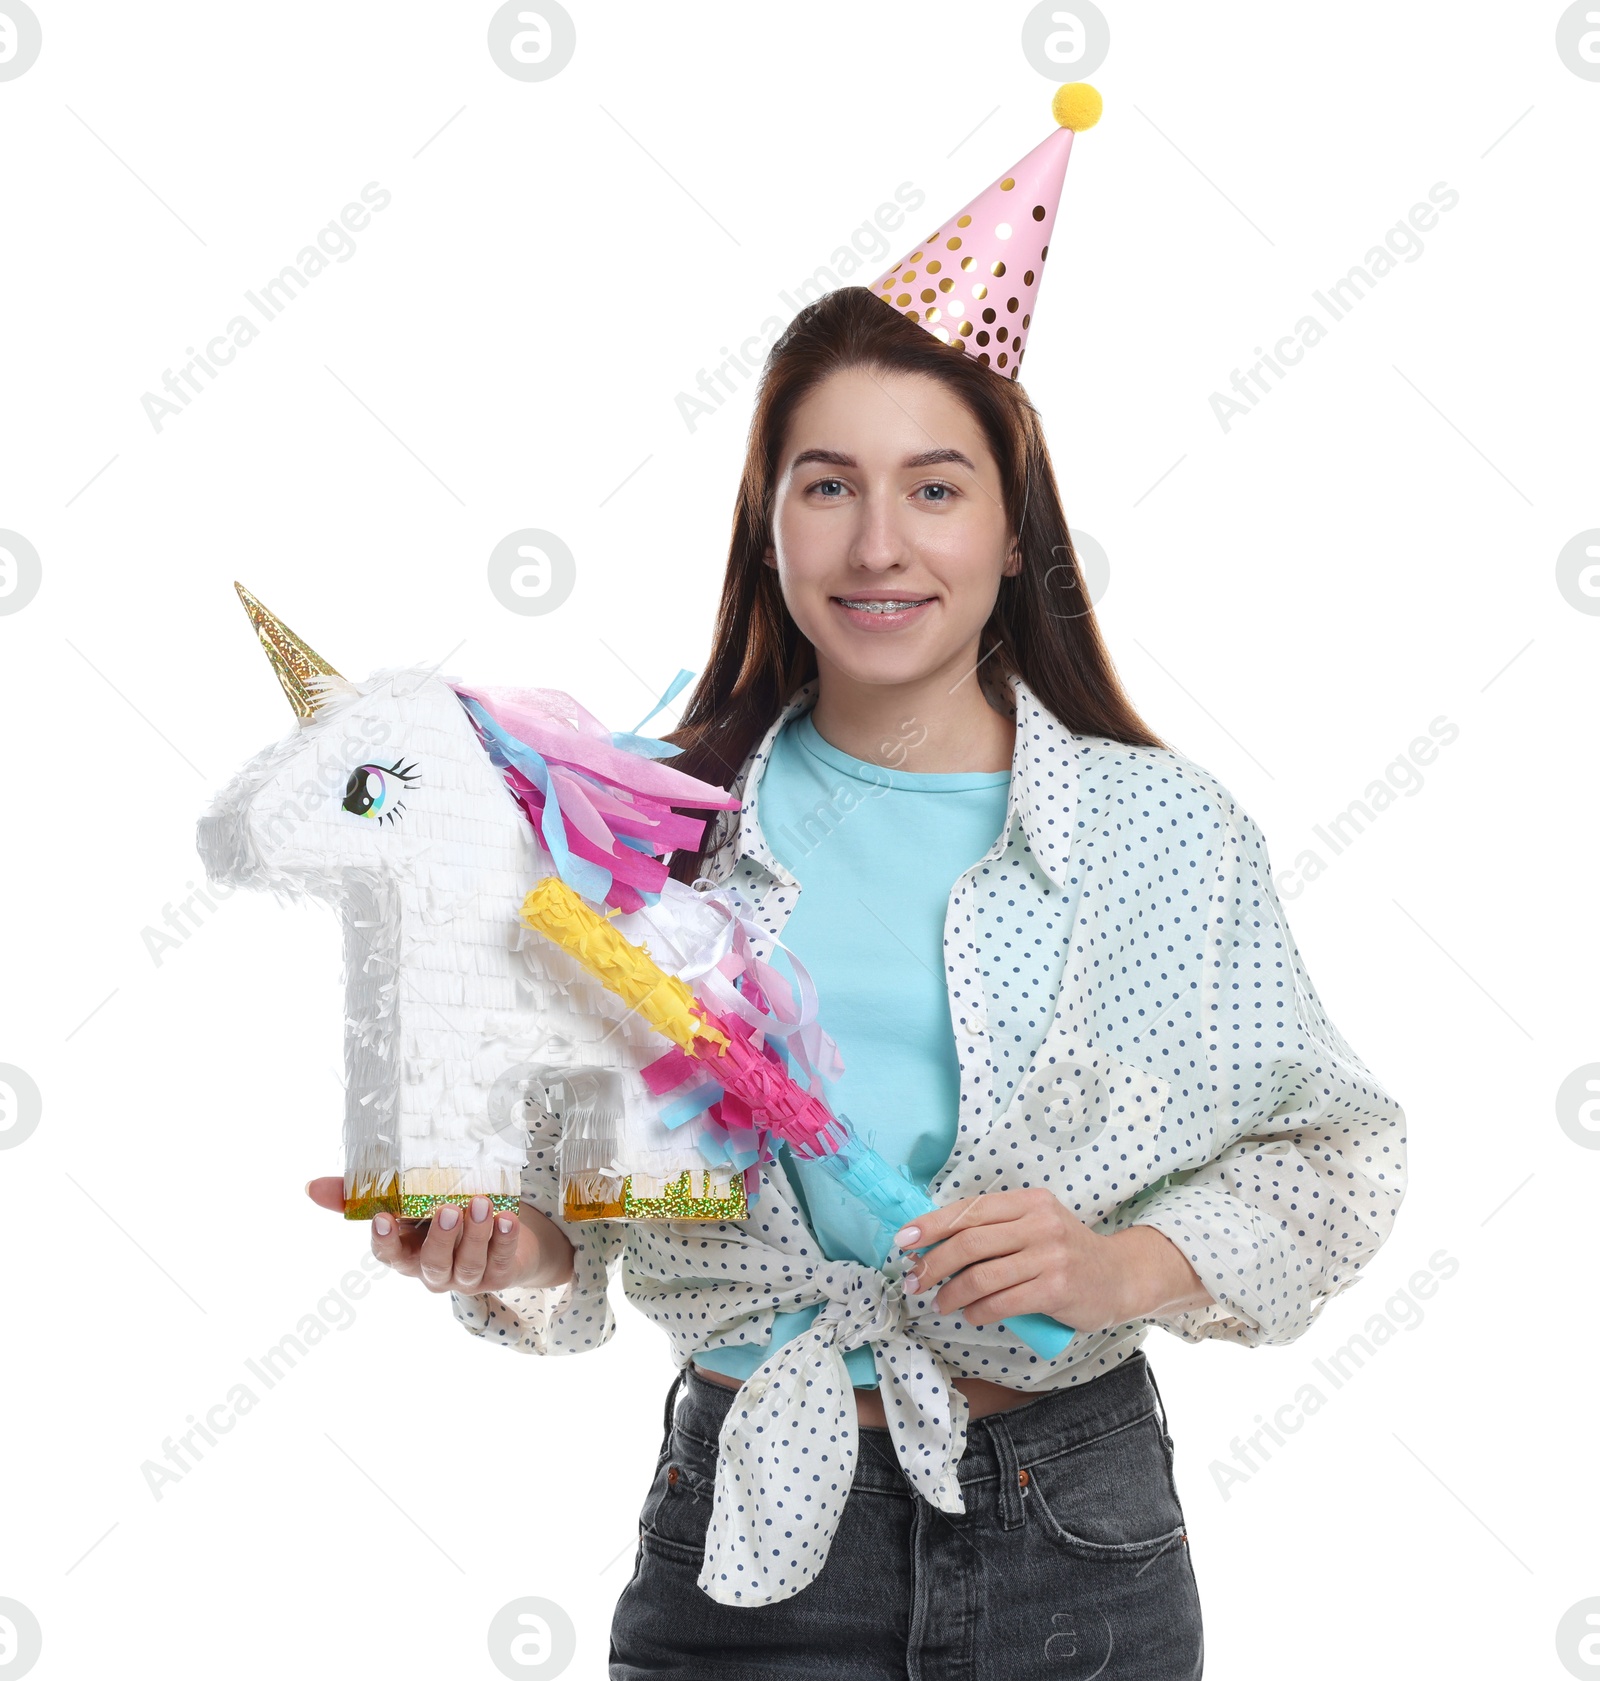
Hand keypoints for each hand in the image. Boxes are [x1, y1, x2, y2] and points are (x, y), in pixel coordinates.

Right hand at [304, 1178, 574, 1294]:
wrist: (502, 1231)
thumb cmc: (442, 1214)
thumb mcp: (408, 1202)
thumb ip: (361, 1196)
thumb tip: (310, 1187)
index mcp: (407, 1255)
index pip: (389, 1255)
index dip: (385, 1240)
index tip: (384, 1216)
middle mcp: (433, 1271)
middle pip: (432, 1263)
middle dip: (440, 1238)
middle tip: (448, 1209)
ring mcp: (467, 1276)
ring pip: (467, 1264)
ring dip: (475, 1235)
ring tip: (481, 1205)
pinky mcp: (500, 1273)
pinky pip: (501, 1260)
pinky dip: (505, 1240)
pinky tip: (507, 1219)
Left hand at [895, 1189, 1210, 1333]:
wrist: (1119, 1276)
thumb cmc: (1065, 1252)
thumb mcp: (1035, 1225)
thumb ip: (996, 1229)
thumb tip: (935, 1242)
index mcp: (1028, 1201)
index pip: (969, 1210)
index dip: (932, 1225)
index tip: (905, 1240)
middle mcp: (1039, 1223)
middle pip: (969, 1243)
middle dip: (933, 1264)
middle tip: (914, 1281)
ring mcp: (1050, 1256)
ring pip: (982, 1276)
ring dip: (951, 1293)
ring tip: (938, 1303)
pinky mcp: (1056, 1288)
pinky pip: (1002, 1302)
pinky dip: (978, 1311)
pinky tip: (970, 1315)